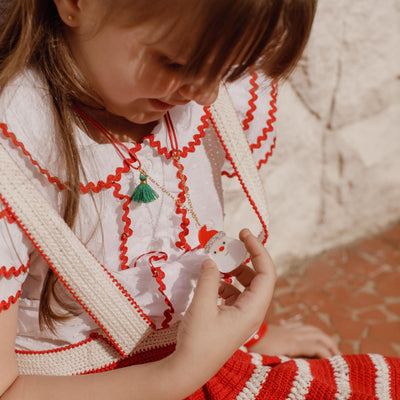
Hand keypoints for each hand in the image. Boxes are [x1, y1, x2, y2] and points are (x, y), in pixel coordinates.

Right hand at [170, 229, 275, 391]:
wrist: (189, 369)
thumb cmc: (198, 341)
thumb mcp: (202, 306)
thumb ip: (209, 279)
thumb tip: (212, 260)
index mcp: (253, 310)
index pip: (266, 273)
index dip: (258, 250)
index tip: (244, 233)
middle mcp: (253, 312)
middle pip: (259, 277)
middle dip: (245, 259)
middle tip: (229, 245)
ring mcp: (243, 317)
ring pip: (247, 286)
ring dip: (234, 271)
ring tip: (218, 262)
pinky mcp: (232, 320)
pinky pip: (235, 295)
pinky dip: (226, 284)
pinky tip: (212, 283)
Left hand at [248, 321, 340, 358]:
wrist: (245, 334)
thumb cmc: (256, 351)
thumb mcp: (273, 361)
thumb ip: (289, 364)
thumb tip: (303, 371)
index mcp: (292, 343)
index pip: (317, 347)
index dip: (328, 355)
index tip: (335, 365)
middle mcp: (293, 334)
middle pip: (319, 335)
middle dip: (331, 345)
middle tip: (339, 358)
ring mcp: (288, 329)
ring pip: (312, 329)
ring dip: (324, 338)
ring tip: (332, 349)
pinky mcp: (283, 328)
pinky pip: (302, 327)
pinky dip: (312, 332)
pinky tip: (314, 338)